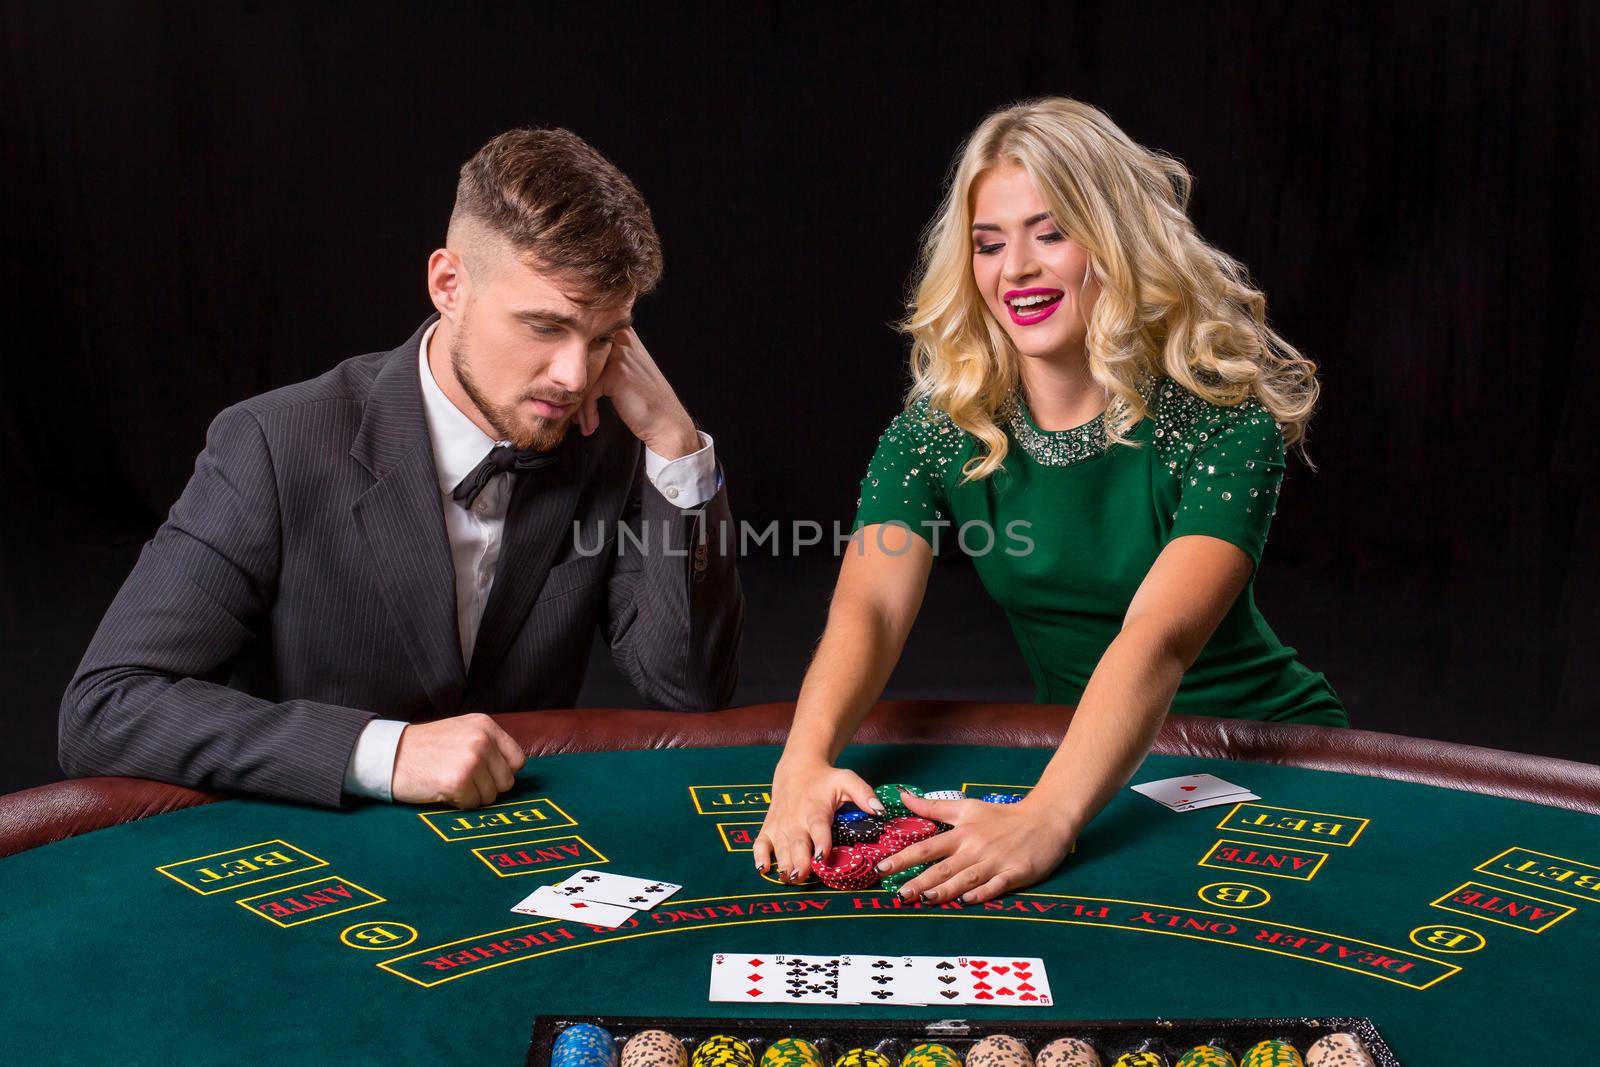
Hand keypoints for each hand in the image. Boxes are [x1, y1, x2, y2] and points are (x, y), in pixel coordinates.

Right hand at [390, 713, 527, 808]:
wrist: (389, 754)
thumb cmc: (425, 748)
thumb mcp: (461, 731)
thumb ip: (488, 745)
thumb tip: (513, 770)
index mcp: (486, 726)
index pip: (517, 761)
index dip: (500, 773)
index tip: (483, 774)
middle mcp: (481, 740)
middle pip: (506, 781)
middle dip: (486, 786)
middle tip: (461, 778)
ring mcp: (471, 760)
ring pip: (491, 796)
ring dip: (471, 795)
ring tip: (449, 780)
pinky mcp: (458, 781)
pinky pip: (472, 804)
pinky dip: (458, 802)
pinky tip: (442, 788)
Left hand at [576, 327, 699, 458]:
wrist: (666, 422)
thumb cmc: (645, 400)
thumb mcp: (628, 368)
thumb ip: (606, 357)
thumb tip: (571, 361)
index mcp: (624, 334)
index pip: (584, 344)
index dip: (575, 370)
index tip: (572, 395)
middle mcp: (622, 339)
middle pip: (579, 361)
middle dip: (574, 389)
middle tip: (574, 411)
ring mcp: (620, 355)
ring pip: (582, 378)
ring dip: (579, 405)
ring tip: (582, 421)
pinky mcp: (616, 374)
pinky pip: (588, 392)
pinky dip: (588, 413)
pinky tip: (592, 425)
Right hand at [753, 759, 887, 882]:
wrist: (797, 769)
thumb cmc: (825, 779)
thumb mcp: (847, 780)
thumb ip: (864, 794)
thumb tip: (880, 811)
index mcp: (815, 810)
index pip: (818, 827)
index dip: (820, 842)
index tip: (822, 856)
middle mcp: (796, 820)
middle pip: (796, 843)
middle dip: (798, 860)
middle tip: (802, 875)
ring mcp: (780, 826)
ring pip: (780, 848)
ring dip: (783, 864)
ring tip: (790, 878)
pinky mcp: (769, 828)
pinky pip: (760, 844)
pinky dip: (759, 857)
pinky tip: (764, 870)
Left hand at [874, 790, 1076, 903]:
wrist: (1046, 819)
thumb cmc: (1003, 816)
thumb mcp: (967, 807)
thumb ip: (933, 807)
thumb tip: (903, 797)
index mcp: (962, 833)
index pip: (927, 847)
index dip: (904, 857)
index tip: (882, 868)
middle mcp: (975, 848)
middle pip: (943, 866)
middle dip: (919, 880)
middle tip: (898, 894)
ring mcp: (995, 861)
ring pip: (966, 878)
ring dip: (945, 889)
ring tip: (924, 900)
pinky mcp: (1016, 873)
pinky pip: (996, 885)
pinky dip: (982, 893)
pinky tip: (967, 901)